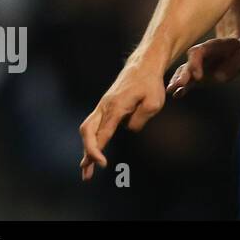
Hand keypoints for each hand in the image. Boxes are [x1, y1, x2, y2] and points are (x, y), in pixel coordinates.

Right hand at [79, 58, 166, 180]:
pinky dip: (91, 140)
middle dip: (86, 153)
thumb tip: (128, 129)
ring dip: (86, 149)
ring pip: (87, 129)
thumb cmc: (150, 83)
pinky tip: (94, 152)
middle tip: (87, 174)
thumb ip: (140, 119)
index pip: (101, 134)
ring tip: (87, 170)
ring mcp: (103, 106)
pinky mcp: (105, 106)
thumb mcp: (154, 102)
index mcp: (115, 107)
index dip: (97, 151)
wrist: (143, 65)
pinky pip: (94, 125)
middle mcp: (105, 107)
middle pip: (87, 132)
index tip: (102, 165)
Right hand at [166, 36, 239, 97]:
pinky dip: (181, 88)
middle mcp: (201, 56)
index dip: (195, 63)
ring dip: (178, 81)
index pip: (198, 52)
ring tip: (171, 90)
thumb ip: (234, 64)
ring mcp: (197, 66)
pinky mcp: (197, 77)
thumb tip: (218, 76)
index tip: (198, 77)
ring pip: (184, 72)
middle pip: (188, 63)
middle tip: (179, 84)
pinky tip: (175, 94)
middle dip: (183, 74)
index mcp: (211, 46)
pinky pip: (188, 82)